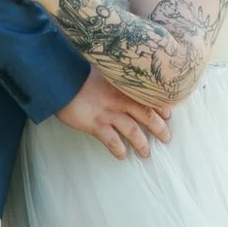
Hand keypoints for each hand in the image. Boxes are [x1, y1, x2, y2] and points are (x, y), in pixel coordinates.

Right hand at [57, 70, 173, 160]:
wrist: (59, 79)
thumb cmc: (79, 73)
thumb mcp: (102, 70)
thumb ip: (114, 76)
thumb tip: (121, 78)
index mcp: (124, 86)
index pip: (149, 98)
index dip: (160, 107)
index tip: (168, 114)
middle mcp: (120, 100)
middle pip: (147, 116)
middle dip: (159, 129)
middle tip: (167, 138)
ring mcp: (109, 113)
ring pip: (133, 131)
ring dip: (141, 144)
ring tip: (146, 153)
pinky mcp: (95, 124)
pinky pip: (112, 141)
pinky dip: (118, 149)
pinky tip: (122, 156)